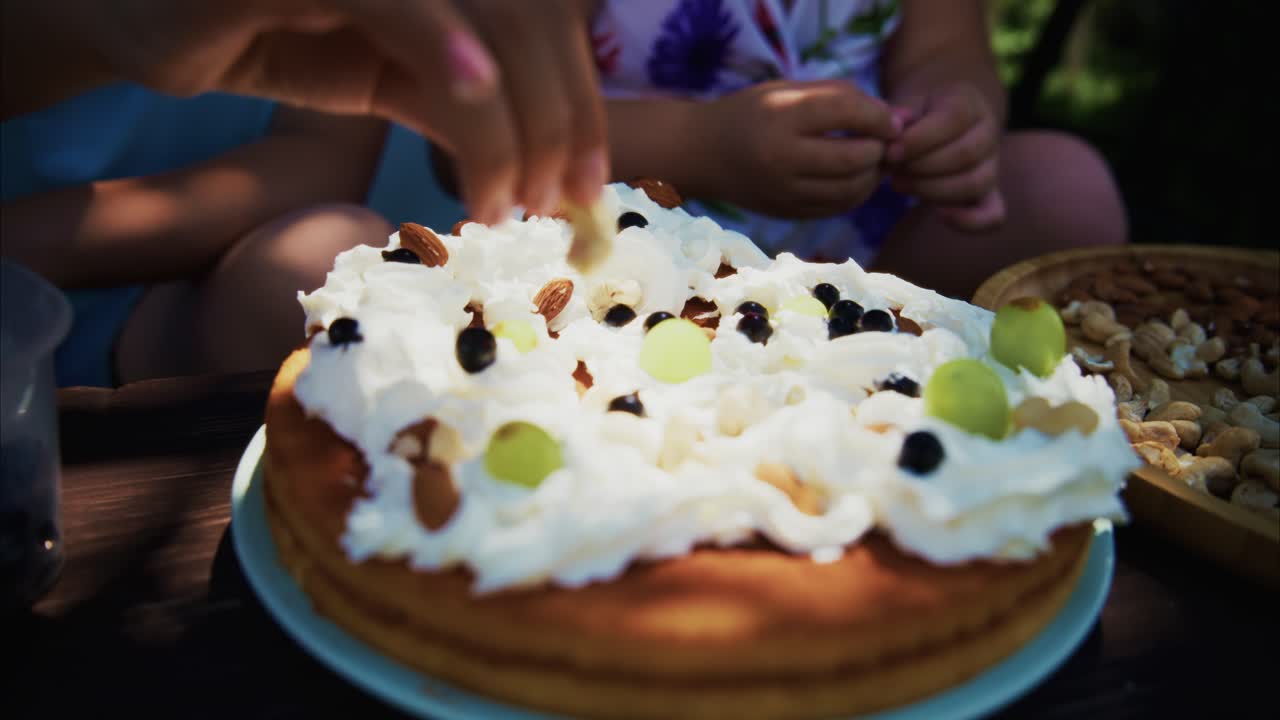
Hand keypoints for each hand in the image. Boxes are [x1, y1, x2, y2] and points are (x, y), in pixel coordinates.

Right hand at [79, 0, 605, 223]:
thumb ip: (460, 96)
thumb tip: (549, 155)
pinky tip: (475, 103)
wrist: (139, 14)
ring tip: (508, 200)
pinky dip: (448, 53)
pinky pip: (400, 2)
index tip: (587, 182)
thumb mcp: (387, 73)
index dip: (582, 95)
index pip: (549, 12)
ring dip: (516, 118)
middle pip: (536, 12)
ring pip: (489, 12)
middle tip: (558, 203)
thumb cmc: (265, 30)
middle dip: (563, 118)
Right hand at [695, 80, 899, 217]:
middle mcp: (781, 156)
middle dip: (879, 150)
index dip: (880, 117)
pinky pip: (836, 207)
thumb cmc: (752, 113)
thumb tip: (898, 120)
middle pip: (853, 158)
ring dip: (872, 175)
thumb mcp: (789, 90)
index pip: (847, 113)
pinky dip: (855, 193)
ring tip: (872, 160)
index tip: (891, 120)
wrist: (702, 153)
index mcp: (782, 116)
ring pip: (849, 190)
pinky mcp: (786, 212)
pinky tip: (854, 178)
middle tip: (885, 143)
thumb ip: (842, 97)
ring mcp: (783, 190)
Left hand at [885, 83, 1004, 230]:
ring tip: (900, 184)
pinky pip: (993, 215)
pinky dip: (968, 221)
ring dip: (932, 191)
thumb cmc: (917, 114)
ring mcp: (992, 164)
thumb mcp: (907, 103)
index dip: (920, 139)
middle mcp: (988, 131)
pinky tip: (939, 214)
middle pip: (965, 154)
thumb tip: (891, 126)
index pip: (953, 119)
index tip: (890, 152)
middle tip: (893, 171)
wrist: (938, 119)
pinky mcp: (990, 193)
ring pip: (975, 183)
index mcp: (968, 102)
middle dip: (921, 168)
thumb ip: (898, 114)